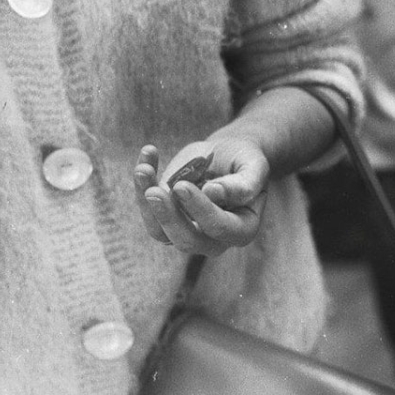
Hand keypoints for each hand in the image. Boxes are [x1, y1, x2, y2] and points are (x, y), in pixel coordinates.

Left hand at [133, 139, 268, 255]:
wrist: (226, 154)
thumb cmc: (244, 161)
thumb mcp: (253, 166)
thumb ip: (242, 183)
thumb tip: (213, 193)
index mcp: (243, 229)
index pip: (219, 227)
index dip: (201, 209)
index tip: (183, 185)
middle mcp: (214, 239)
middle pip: (187, 240)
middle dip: (168, 216)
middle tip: (155, 191)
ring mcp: (187, 230)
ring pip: (160, 231)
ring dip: (147, 203)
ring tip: (144, 170)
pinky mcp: (166, 218)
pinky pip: (148, 212)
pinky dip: (141, 186)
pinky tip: (146, 160)